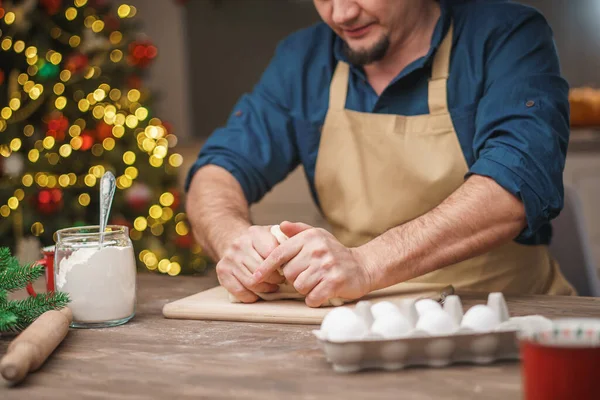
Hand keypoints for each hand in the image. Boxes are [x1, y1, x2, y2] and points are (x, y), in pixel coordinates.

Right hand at [216, 225, 285, 302]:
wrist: (231, 238)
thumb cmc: (259, 240)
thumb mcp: (272, 233)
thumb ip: (287, 236)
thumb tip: (301, 241)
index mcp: (255, 233)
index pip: (272, 254)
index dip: (282, 266)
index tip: (288, 269)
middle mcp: (239, 244)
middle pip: (261, 271)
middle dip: (275, 280)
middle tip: (281, 281)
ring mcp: (229, 258)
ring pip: (251, 283)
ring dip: (265, 289)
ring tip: (272, 286)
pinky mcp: (222, 271)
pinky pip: (239, 291)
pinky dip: (251, 296)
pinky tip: (258, 293)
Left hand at [252, 221, 373, 306]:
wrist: (363, 266)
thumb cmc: (336, 252)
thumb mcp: (318, 236)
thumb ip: (298, 231)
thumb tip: (280, 225)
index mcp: (310, 238)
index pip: (280, 253)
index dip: (265, 267)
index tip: (255, 277)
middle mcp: (317, 250)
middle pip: (289, 274)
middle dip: (295, 279)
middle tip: (309, 276)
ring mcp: (327, 266)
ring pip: (300, 287)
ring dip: (306, 289)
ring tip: (317, 282)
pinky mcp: (335, 282)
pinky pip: (312, 297)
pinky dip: (315, 299)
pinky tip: (323, 291)